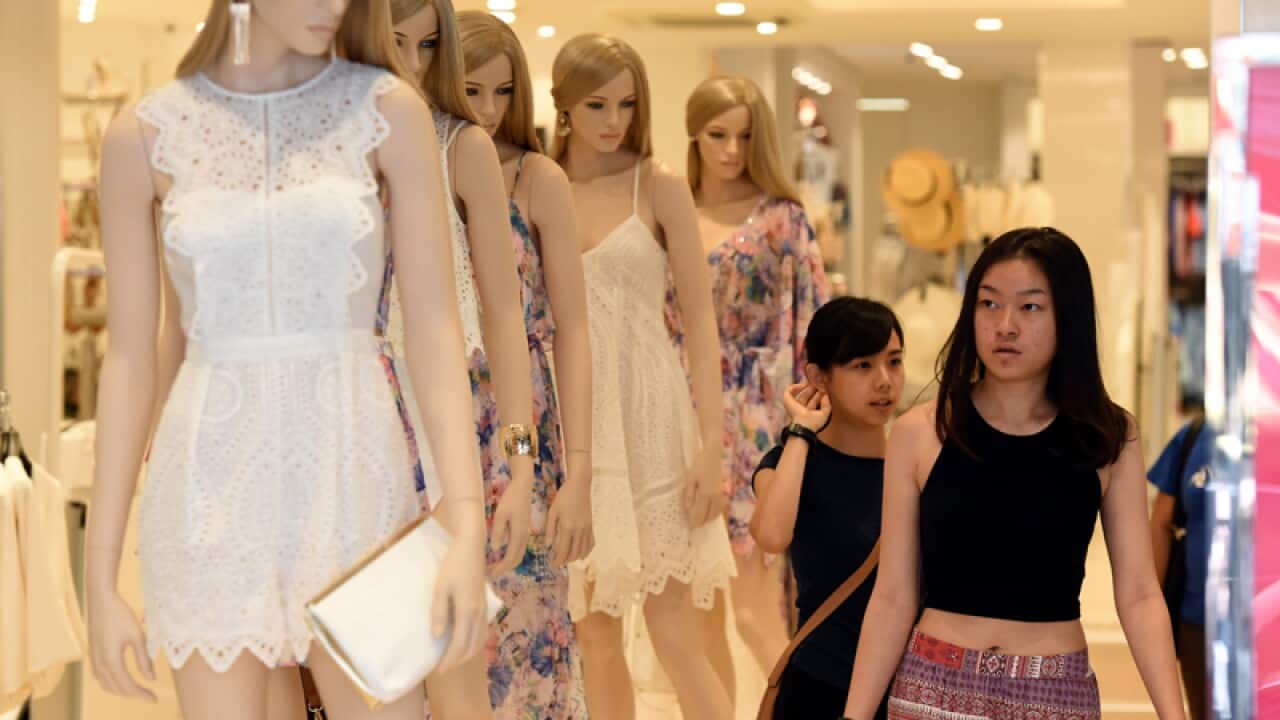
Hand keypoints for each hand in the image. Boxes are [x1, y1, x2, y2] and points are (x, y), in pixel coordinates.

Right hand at [87, 586, 155, 701]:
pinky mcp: (92, 655)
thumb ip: (143, 659)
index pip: (128, 686)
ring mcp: (93, 661)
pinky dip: (113, 684)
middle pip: (117, 689)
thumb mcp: (137, 636)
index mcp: (111, 661)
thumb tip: (151, 679)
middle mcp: (99, 665)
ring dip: (123, 690)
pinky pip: (101, 678)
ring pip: (107, 686)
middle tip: (151, 695)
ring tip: (140, 690)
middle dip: (134, 694)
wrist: (101, 601)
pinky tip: (124, 680)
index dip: (142, 695)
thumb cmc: (121, 615)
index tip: (155, 698)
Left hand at [430, 527, 487, 672]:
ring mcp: (483, 608)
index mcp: (467, 611)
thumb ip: (439, 613)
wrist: (471, 546)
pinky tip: (466, 640)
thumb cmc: (453, 564)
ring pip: (480, 639)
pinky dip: (475, 642)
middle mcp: (478, 613)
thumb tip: (438, 636)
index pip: (459, 645)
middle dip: (458, 660)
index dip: (449, 660)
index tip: (438, 671)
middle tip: (444, 668)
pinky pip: (482, 630)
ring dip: (468, 653)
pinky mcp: (484, 603)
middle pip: (472, 646)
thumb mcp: (440, 587)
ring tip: (454, 658)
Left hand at [488, 458, 532, 577]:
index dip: (501, 568)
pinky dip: (510, 555)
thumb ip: (498, 532)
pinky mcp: (523, 529)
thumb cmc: (510, 499)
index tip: (491, 574)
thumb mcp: (501, 515)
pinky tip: (500, 553)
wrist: (523, 487)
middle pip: (516, 559)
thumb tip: (495, 550)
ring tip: (494, 566)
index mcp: (519, 534)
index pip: (511, 558)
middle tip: (490, 573)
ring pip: (518, 554)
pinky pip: (518, 547)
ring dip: (507, 562)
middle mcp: (524, 536)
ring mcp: (525, 533)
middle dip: (504, 568)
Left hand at [547, 458, 592, 565]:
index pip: (563, 550)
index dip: (558, 560)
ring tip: (567, 558)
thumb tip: (548, 546)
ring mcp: (587, 529)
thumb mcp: (552, 512)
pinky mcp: (591, 526)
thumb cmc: (563, 497)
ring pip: (583, 550)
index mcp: (568, 528)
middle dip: (565, 561)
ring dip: (575, 558)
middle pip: (574, 553)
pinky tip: (580, 552)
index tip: (552, 565)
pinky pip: (591, 543)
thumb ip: (550, 530)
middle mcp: (579, 531)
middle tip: (558, 563)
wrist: (579, 486)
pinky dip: (586, 551)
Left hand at [684, 446, 725, 527]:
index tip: (690, 527)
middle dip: (701, 522)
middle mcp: (714, 497)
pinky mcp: (722, 492)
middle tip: (694, 525)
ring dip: (708, 519)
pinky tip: (709, 512)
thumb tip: (688, 508)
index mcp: (705, 494)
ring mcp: (720, 495)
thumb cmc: (699, 465)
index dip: (694, 522)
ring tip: (700, 520)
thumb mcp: (690, 478)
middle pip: (709, 516)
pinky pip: (720, 508)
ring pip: (716, 514)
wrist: (713, 456)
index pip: (700, 514)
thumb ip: (689, 494)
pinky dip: (715, 513)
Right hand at [782, 382, 830, 432]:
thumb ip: (827, 404)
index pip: (813, 402)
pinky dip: (795, 386)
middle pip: (806, 396)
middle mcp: (800, 408)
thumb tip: (825, 395)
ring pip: (799, 393)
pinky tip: (803, 384)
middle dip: (812, 389)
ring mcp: (793, 404)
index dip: (818, 396)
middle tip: (817, 383)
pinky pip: (789, 390)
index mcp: (808, 412)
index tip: (823, 389)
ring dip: (805, 387)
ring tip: (811, 382)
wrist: (803, 424)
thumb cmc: (813, 421)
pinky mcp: (787, 399)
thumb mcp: (824, 414)